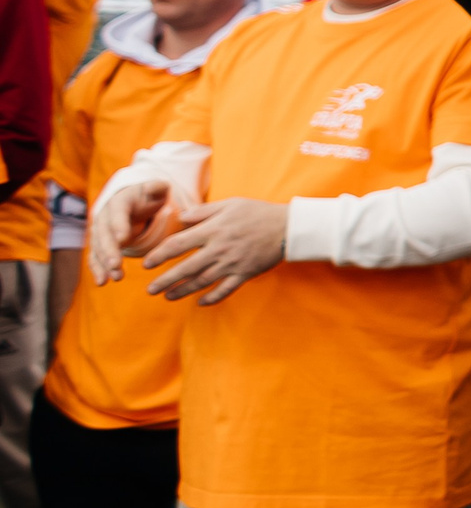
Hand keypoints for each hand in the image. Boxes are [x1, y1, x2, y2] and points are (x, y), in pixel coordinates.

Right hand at [88, 180, 173, 283]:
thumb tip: (156, 186)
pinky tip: (102, 282)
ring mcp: (100, 231)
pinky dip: (98, 269)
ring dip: (103, 264)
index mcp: (119, 202)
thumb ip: (157, 187)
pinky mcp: (101, 244)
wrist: (133, 201)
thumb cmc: (149, 196)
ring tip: (111, 279)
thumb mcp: (156, 189)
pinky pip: (96, 257)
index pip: (117, 213)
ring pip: (98, 248)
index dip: (119, 225)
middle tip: (116, 266)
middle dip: (109, 251)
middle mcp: (104, 217)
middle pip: (104, 234)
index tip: (123, 238)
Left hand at [144, 198, 290, 304]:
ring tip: (167, 297)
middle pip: (186, 268)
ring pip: (202, 282)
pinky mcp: (245, 273)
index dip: (159, 255)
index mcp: (213, 230)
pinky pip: (225, 290)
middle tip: (150, 290)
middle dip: (165, 281)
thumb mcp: (229, 204)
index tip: (146, 264)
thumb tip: (180, 218)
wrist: (287, 227)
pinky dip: (212, 298)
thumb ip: (203, 212)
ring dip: (182, 291)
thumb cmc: (257, 212)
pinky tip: (200, 303)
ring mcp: (232, 264)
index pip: (178, 245)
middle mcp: (219, 249)